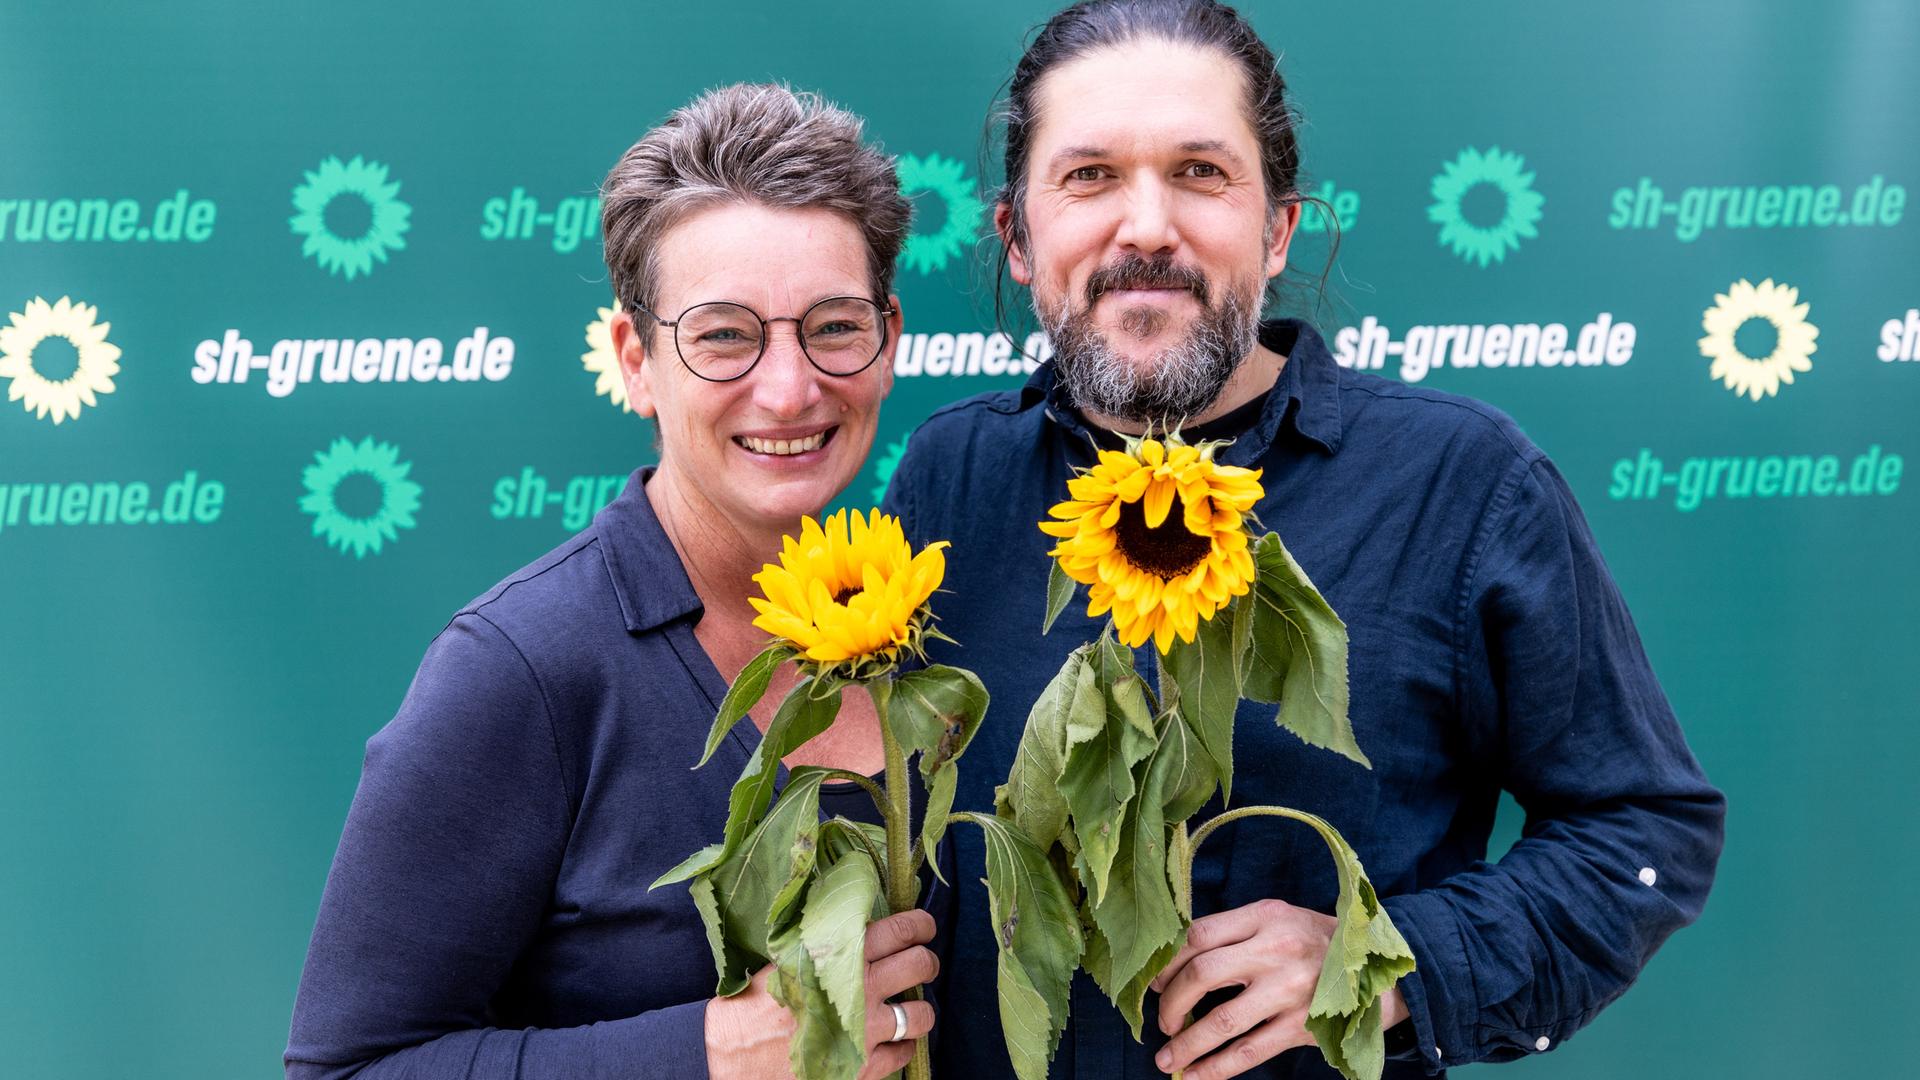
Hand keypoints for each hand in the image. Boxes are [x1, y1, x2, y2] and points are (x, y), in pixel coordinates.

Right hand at [704, 909, 939, 1079]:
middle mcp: (859, 990)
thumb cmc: (755, 1003)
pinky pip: (903, 1054)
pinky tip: (891, 1042)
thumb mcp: (787, 959)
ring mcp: (863, 1031)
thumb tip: (857, 922)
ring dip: (920, 1009)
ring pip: (921, 1014)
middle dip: (926, 962)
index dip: (920, 926)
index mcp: (839, 955)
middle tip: (920, 965)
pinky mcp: (861, 1067)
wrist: (733, 1054)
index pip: (900, 929)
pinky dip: (903, 1047)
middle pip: (920, 965)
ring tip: (910, 1008)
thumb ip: (825, 942)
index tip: (922, 929)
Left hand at [1148, 899, 1406, 1078]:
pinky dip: (1215, 1068)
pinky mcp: (1302, 1026)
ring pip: (1221, 1021)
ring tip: (1166, 1057)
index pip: (1199, 934)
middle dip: (1170, 1001)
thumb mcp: (1279, 918)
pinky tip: (1193, 1076)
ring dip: (1186, 1044)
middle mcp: (1277, 949)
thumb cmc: (1314, 941)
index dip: (1167, 961)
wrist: (1378, 970)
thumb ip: (1235, 931)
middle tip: (1162, 1019)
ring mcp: (1290, 990)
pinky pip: (1249, 1052)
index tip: (1153, 980)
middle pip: (1202, 975)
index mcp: (1266, 915)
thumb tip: (1175, 960)